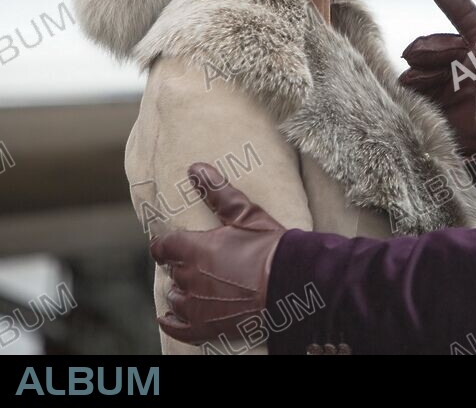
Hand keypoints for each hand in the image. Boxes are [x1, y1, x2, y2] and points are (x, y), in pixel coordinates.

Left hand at [150, 162, 285, 344]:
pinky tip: (170, 317)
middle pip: (172, 270)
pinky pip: (177, 327)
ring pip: (175, 296)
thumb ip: (219, 192)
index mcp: (194, 249)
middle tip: (199, 261)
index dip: (168, 244)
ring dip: (182, 289)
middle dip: (181, 265)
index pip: (164, 245)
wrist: (292, 285)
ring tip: (197, 285)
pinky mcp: (206, 327)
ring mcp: (196, 306)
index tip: (173, 243)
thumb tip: (196, 168)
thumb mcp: (247, 216)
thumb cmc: (271, 248)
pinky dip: (172, 322)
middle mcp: (189, 278)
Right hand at [399, 0, 475, 155]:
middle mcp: (460, 67)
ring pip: (417, 69)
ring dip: (419, 72)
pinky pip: (407, 92)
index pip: (470, 23)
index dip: (454, 1)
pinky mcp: (425, 108)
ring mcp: (441, 87)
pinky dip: (407, 89)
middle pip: (433, 47)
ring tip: (426, 82)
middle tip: (425, 56)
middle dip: (429, 48)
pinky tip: (412, 93)